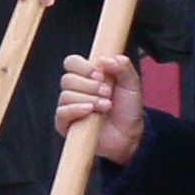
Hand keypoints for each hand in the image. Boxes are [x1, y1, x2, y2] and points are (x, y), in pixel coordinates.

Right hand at [57, 51, 141, 169]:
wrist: (129, 135)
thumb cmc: (128, 109)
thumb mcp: (131, 84)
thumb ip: (122, 66)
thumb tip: (104, 59)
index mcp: (87, 76)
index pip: (72, 63)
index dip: (83, 66)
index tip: (100, 74)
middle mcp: (75, 90)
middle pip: (68, 79)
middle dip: (90, 86)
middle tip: (107, 93)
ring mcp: (69, 106)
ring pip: (66, 95)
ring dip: (89, 99)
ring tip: (106, 106)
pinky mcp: (65, 123)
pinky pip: (62, 112)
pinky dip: (76, 109)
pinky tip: (91, 111)